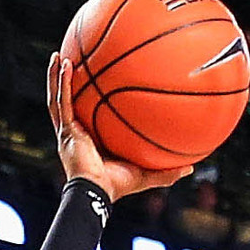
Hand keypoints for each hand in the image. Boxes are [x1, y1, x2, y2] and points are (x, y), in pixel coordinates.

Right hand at [46, 54, 187, 203]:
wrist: (98, 193)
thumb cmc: (118, 187)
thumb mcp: (147, 175)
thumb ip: (167, 171)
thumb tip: (192, 168)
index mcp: (89, 141)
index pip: (87, 116)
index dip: (87, 101)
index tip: (93, 83)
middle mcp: (75, 134)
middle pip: (69, 103)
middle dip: (66, 83)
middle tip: (69, 61)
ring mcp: (68, 132)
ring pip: (58, 98)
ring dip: (56, 77)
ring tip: (58, 55)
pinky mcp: (67, 131)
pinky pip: (63, 102)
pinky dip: (62, 83)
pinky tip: (64, 63)